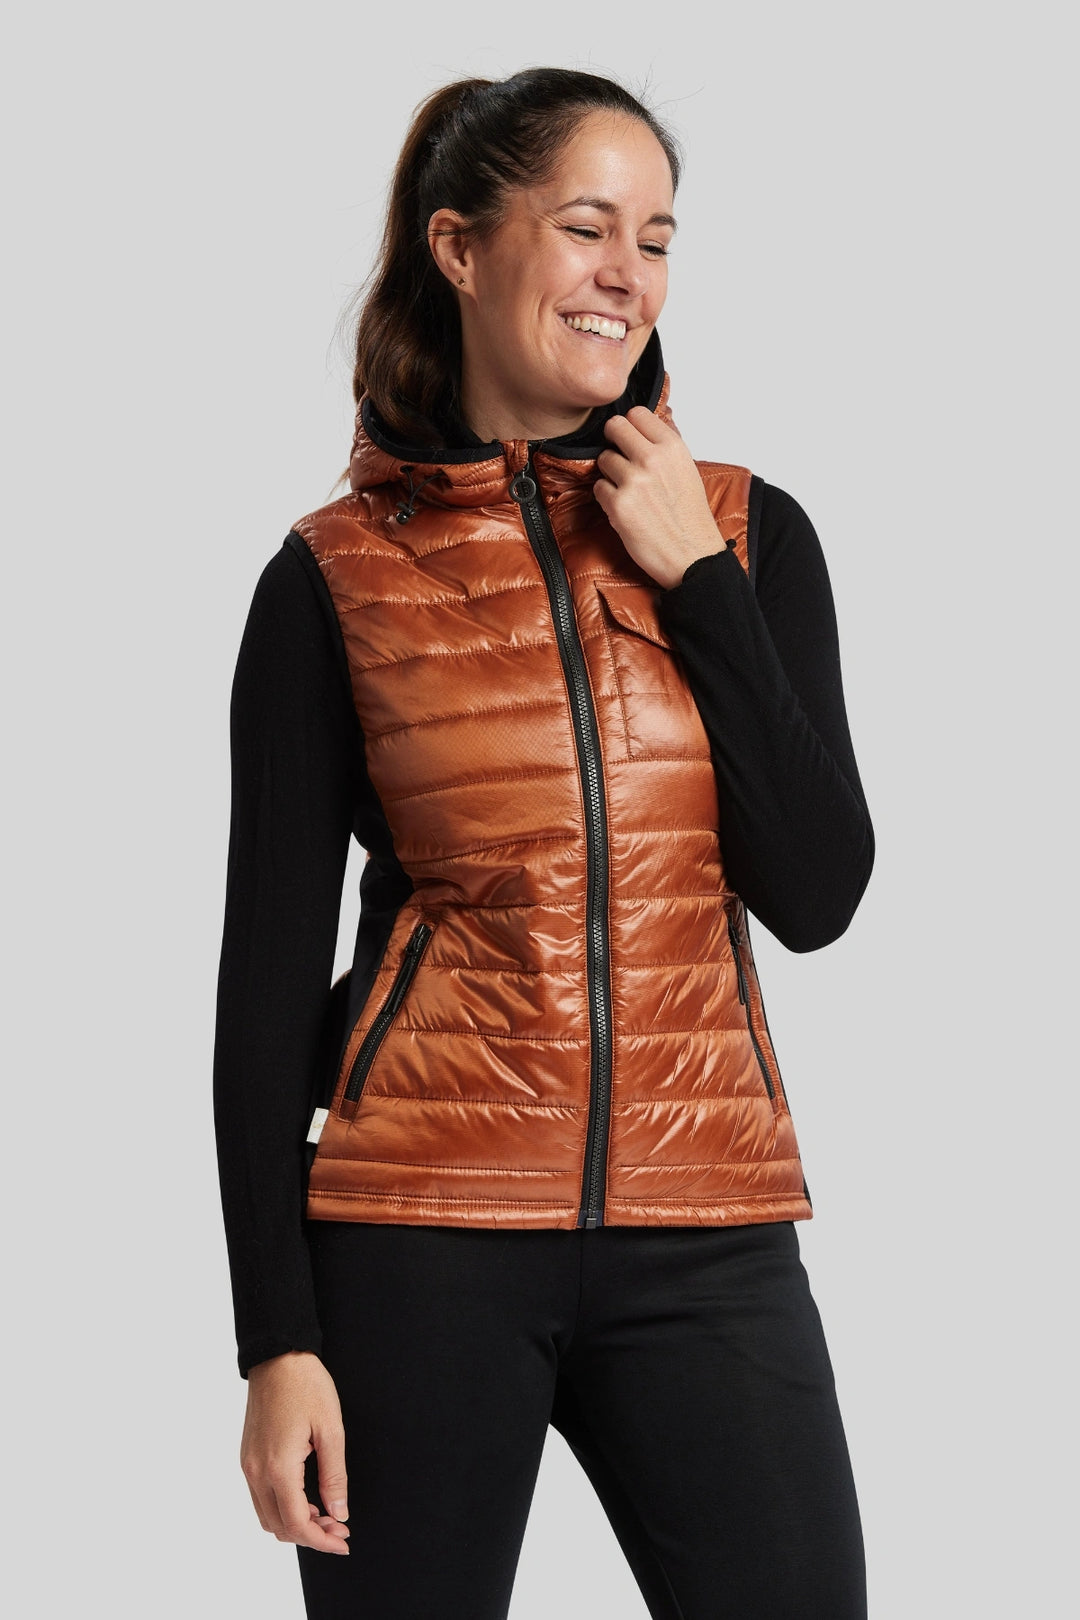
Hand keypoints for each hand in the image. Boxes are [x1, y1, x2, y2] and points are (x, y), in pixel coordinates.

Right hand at [240, 1351, 349, 1555]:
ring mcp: (247, 1465)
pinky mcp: (246, 1457)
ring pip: (267, 1516)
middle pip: (279, 1527)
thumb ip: (334, 1476)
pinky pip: (261, 1498)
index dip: (321, 1540)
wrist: (277, 1357)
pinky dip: (282, 1507)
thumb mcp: (331, 1429)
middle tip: (339, 1528)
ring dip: (295, 1523)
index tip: (343, 1542)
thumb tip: (339, 1514)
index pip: (296, 1523)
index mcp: (278, 1467)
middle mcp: (256, 1472)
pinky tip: (305, 1498)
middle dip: (310, 1535)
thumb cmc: (306, 1386)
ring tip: (325, 1514)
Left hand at [594, 406, 728, 588]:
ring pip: (604, 458)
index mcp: (673, 447)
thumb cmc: (690, 516)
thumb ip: (665, 445)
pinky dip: (607, 497)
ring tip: (628, 490)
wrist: (692, 556)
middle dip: (614, 442)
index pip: (637, 414)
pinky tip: (625, 507)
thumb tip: (644, 424)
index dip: (630, 426)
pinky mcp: (618, 504)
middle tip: (620, 458)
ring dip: (611, 473)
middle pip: (614, 427)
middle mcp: (653, 459)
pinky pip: (599, 487)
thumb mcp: (687, 469)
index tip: (630, 438)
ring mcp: (633, 481)